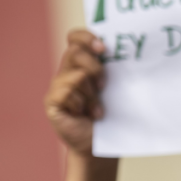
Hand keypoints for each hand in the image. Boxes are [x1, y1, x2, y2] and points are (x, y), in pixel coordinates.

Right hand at [45, 30, 106, 156]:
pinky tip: (86, 115)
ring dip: (92, 94)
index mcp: (81, 63)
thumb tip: (129, 54)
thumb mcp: (114, 89)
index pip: (75, 38)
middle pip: (76, 52)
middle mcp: (67, 71)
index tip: (103, 49)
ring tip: (96, 109)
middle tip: (104, 86)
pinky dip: (81, 104)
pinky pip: (66, 93)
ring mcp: (57, 86)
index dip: (87, 38)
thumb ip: (114, 70)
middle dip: (96, 68)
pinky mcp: (52, 102)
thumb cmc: (110, 115)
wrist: (100, 143)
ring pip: (76, 75)